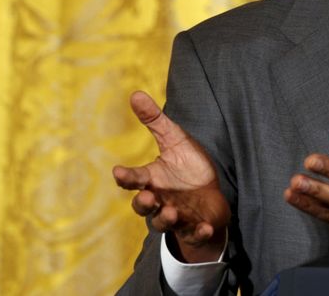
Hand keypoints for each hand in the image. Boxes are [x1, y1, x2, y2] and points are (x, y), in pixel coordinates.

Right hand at [112, 91, 230, 262]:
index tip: (118, 171)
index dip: (126, 176)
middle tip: (147, 196)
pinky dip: (198, 232)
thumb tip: (135, 93)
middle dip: (143, 203)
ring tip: (171, 211)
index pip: (134, 179)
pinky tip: (205, 228)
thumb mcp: (175, 140)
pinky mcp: (195, 227)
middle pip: (144, 206)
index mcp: (152, 180)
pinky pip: (194, 233)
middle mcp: (160, 200)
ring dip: (166, 218)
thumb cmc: (189, 167)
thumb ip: (155, 121)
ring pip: (164, 223)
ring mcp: (177, 216)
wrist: (211, 196)